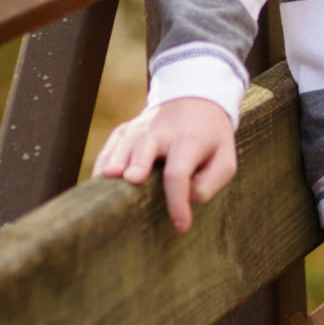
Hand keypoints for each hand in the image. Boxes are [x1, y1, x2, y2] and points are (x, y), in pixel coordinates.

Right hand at [93, 98, 236, 233]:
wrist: (197, 98)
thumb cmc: (211, 140)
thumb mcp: (225, 159)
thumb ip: (210, 182)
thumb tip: (186, 198)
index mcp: (190, 140)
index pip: (180, 172)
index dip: (178, 200)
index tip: (181, 226)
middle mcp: (163, 131)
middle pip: (147, 146)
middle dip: (139, 161)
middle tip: (133, 179)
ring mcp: (143, 127)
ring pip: (126, 142)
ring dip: (116, 159)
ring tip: (107, 177)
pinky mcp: (128, 128)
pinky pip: (113, 142)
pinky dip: (104, 158)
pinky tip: (98, 177)